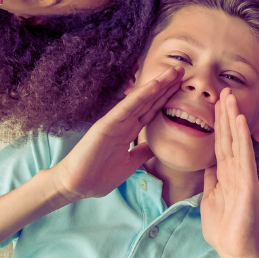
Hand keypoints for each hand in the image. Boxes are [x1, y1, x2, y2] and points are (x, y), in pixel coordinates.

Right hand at [51, 66, 184, 200]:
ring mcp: (116, 121)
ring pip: (141, 99)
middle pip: (149, 101)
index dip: (166, 99)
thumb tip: (155, 147)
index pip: (151, 111)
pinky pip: (127, 107)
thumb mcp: (129, 164)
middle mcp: (124, 123)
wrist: (76, 186)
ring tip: (173, 72)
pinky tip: (154, 85)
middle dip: (166, 86)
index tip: (181, 87)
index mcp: (129, 131)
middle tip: (182, 71)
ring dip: (158, 85)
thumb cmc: (98, 176)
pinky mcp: (107, 124)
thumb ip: (141, 153)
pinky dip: (141, 95)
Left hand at [201, 89, 258, 257]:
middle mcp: (236, 170)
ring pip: (237, 141)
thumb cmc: (222, 227)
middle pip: (229, 136)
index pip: (220, 142)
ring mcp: (244, 175)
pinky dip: (242, 137)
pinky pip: (245, 156)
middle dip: (225, 113)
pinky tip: (240, 121)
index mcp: (226, 173)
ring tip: (230, 97)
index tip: (216, 102)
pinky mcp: (249, 183)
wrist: (233, 250)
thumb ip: (210, 179)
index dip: (218, 122)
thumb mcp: (209, 197)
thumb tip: (207, 165)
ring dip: (233, 118)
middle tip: (224, 90)